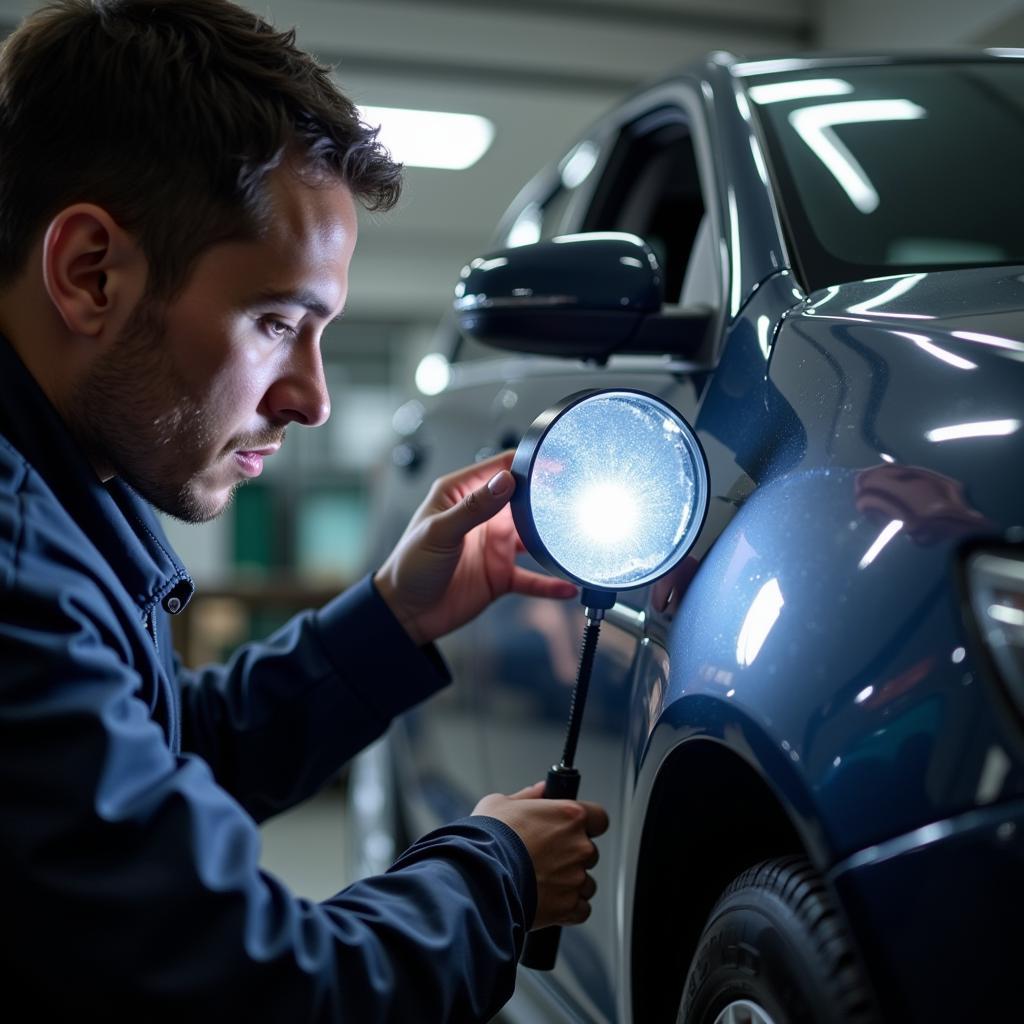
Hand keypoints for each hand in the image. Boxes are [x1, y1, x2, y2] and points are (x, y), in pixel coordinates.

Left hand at [374, 451, 576, 645]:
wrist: (404, 615)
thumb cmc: (409, 567)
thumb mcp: (439, 532)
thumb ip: (473, 507)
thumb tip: (505, 481)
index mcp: (461, 495)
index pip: (500, 468)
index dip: (527, 463)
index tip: (553, 461)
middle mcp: (481, 517)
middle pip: (523, 500)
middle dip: (548, 497)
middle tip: (577, 495)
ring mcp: (493, 546)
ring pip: (533, 537)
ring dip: (552, 539)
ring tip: (577, 537)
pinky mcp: (500, 575)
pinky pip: (532, 578)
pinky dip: (550, 583)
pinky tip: (567, 585)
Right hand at [473, 783, 608, 929]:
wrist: (480, 877)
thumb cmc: (489, 839)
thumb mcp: (502, 804)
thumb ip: (529, 797)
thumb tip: (541, 791)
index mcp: (570, 816)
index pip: (599, 818)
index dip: (588, 824)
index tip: (575, 828)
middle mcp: (579, 846)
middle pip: (589, 852)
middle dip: (572, 855)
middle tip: (546, 857)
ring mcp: (576, 878)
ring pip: (586, 882)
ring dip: (570, 883)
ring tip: (542, 882)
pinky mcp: (568, 906)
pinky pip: (581, 909)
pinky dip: (568, 908)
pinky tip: (549, 901)